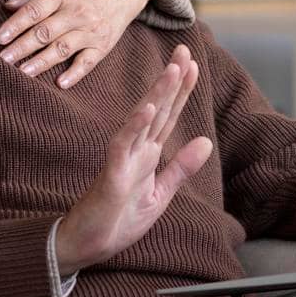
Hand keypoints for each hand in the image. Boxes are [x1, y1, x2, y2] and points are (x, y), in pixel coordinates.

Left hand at [0, 0, 152, 87]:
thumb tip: (8, 6)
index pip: (35, 11)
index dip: (16, 25)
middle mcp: (76, 12)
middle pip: (45, 32)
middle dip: (22, 47)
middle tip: (3, 59)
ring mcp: (90, 30)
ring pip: (63, 48)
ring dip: (42, 62)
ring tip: (22, 72)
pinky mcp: (103, 45)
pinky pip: (88, 62)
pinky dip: (75, 73)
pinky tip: (60, 83)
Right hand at [55, 44, 213, 274]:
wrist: (89, 245)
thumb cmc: (118, 220)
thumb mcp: (160, 194)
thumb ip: (180, 167)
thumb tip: (206, 140)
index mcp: (148, 154)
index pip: (169, 116)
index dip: (182, 91)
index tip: (194, 65)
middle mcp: (136, 150)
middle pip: (159, 109)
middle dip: (173, 80)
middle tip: (185, 50)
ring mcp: (123, 159)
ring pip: (143, 119)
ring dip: (158, 94)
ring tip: (173, 69)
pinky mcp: (112, 174)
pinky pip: (122, 145)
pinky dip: (135, 125)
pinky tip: (147, 108)